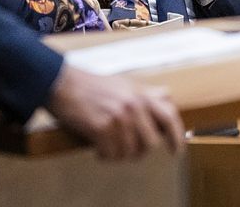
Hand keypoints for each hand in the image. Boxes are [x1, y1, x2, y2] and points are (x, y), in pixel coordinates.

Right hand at [46, 65, 184, 160]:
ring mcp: (118, 117)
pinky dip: (105, 155)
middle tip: (128, 150)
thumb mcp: (124, 83)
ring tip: (108, 145)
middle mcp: (133, 105)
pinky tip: (98, 148)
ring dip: (119, 154)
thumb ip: (146, 93)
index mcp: (141, 93)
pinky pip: (111, 154)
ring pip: (130, 152)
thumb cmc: (92, 85)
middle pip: (150, 143)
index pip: (169, 117)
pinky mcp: (102, 128)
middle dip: (139, 151)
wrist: (62, 84)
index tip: (175, 150)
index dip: (176, 137)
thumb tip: (168, 98)